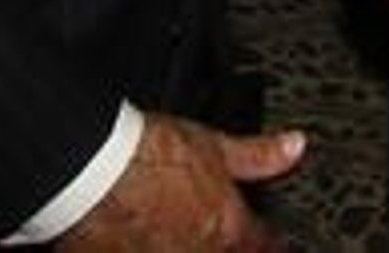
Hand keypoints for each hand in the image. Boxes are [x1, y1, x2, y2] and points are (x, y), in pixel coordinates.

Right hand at [56, 113, 304, 251]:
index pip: (263, 245)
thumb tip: (295, 147)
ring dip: (193, 246)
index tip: (278, 242)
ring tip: (179, 230)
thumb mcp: (214, 146)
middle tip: (218, 232)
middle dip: (229, 246)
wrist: (93, 172)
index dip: (274, 243)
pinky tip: (150, 240)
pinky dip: (157, 249)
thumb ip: (258, 154)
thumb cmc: (149, 156)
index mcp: (226, 230)